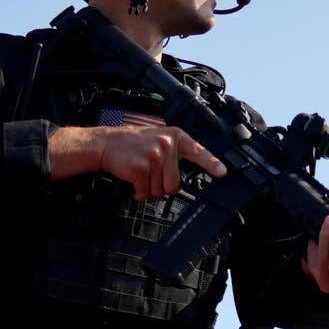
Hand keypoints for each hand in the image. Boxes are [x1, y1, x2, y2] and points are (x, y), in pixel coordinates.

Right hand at [52, 124, 225, 200]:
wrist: (106, 143)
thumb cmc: (133, 144)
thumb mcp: (158, 138)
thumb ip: (175, 152)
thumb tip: (187, 175)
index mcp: (175, 137)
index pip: (198, 151)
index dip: (211, 164)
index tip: (222, 173)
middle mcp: (166, 144)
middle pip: (175, 183)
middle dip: (162, 186)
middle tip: (151, 175)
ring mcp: (153, 156)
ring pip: (160, 190)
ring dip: (149, 188)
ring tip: (141, 174)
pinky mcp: (140, 168)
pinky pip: (145, 192)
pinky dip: (138, 192)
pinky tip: (133, 180)